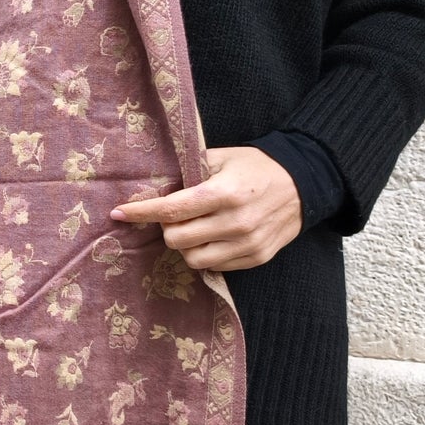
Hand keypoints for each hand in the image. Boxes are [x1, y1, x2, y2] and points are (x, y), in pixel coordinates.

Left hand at [109, 145, 303, 271]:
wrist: (305, 184)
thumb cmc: (257, 167)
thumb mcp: (223, 157)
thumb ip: (189, 170)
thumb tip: (153, 182)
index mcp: (224, 192)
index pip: (172, 209)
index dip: (141, 212)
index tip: (118, 213)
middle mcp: (235, 222)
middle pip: (176, 239)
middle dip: (167, 227)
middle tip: (173, 215)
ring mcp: (247, 244)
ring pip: (193, 259)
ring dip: (184, 244)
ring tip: (193, 227)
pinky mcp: (256, 258)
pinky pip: (215, 266)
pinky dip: (205, 253)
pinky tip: (212, 236)